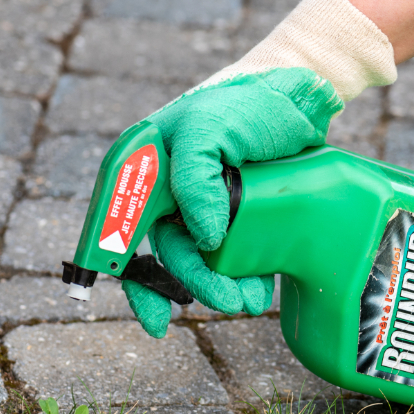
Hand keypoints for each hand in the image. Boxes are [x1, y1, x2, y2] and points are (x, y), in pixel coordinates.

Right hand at [122, 68, 341, 337]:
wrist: (296, 99)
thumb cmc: (245, 104)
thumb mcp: (209, 129)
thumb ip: (194, 179)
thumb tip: (206, 239)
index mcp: (143, 169)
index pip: (116, 227)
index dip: (121, 273)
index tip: (150, 314)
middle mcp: (165, 192)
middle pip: (167, 254)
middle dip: (196, 284)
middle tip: (231, 302)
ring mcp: (198, 207)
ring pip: (199, 263)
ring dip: (222, 287)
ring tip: (253, 300)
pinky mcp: (231, 218)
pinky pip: (229, 258)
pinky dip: (242, 278)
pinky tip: (261, 288)